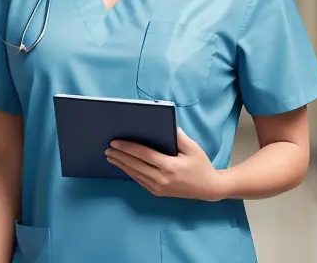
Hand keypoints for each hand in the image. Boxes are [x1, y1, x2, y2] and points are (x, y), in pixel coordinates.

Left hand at [105, 127, 227, 201]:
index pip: (144, 155)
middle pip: (135, 165)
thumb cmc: (201, 165)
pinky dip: (130, 172)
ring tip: (110, 156)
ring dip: (122, 165)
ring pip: (135, 175)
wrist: (208, 189)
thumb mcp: (193, 148)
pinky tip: (123, 166)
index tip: (116, 142)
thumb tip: (165, 124)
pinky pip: (140, 181)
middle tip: (107, 148)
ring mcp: (158, 188)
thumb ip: (179, 136)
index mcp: (169, 166)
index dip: (128, 148)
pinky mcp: (158, 192)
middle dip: (120, 156)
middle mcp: (161, 179)